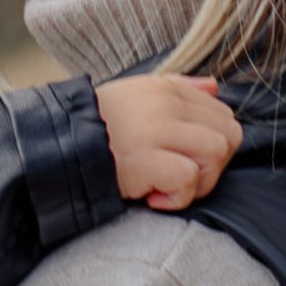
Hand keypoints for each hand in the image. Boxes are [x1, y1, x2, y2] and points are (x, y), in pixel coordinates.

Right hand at [95, 72, 242, 211]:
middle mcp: (167, 104)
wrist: (55, 147)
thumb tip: (213, 87)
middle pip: (229, 134)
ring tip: (166, 186)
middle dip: (212, 164)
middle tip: (180, 176)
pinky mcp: (147, 159)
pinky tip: (152, 197)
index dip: (209, 143)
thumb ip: (179, 88)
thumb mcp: (135, 95)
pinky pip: (189, 179)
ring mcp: (158, 129)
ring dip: (198, 181)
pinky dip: (177, 198)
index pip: (221, 113)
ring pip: (216, 154)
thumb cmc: (95, 129)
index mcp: (167, 88)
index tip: (180, 157)